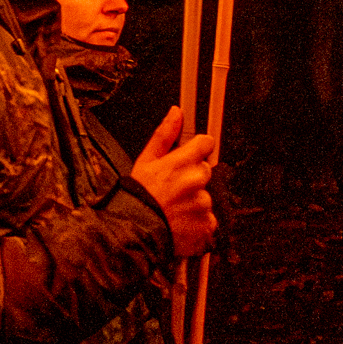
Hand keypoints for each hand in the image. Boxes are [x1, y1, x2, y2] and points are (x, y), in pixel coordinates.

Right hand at [131, 107, 216, 258]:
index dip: (197, 148)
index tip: (190, 153)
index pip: (205, 144)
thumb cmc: (137, 196)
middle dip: (192, 177)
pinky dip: (196, 220)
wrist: (135, 231)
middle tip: (172, 187)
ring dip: (193, 200)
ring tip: (173, 208)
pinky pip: (208, 218)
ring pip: (205, 196)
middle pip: (204, 171)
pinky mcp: (208, 225)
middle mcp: (195, 183)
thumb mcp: (145, 161)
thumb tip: (176, 112)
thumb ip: (164, 135)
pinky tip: (179, 221)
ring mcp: (204, 205)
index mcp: (181, 163)